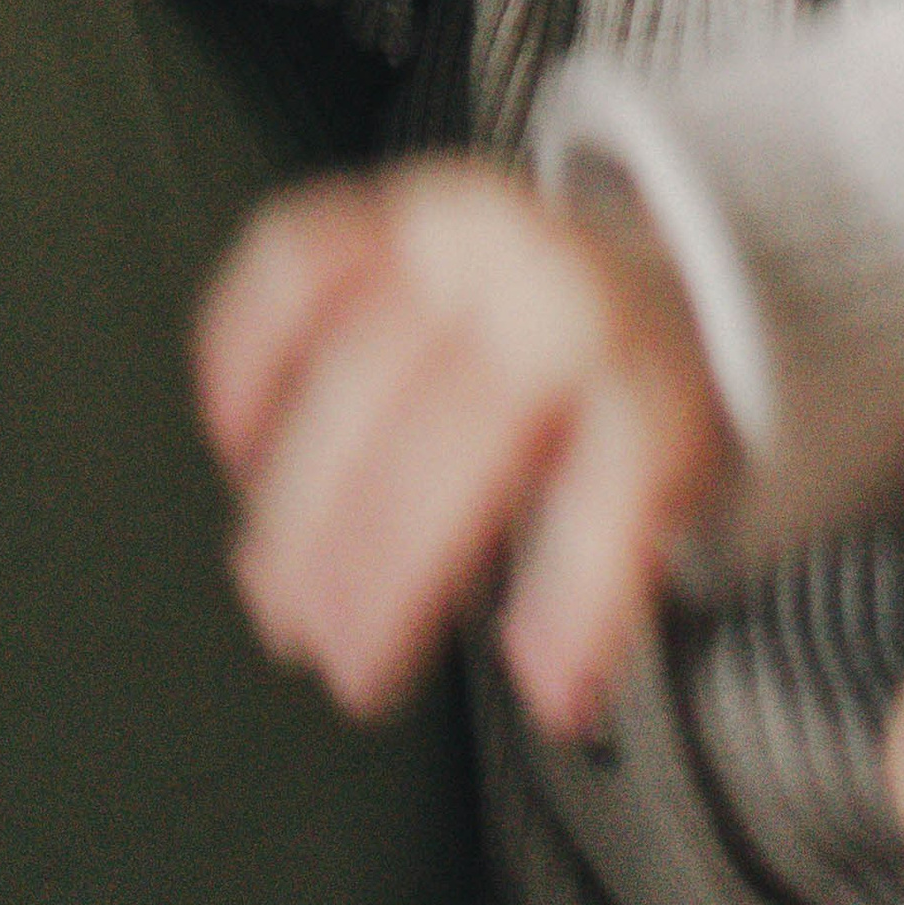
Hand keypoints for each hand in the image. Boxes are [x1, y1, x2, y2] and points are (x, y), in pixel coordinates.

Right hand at [195, 154, 731, 734]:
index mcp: (642, 363)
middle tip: (347, 659)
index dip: (581, 593)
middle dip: (386, 568)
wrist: (638, 268)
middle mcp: (551, 290)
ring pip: (360, 361)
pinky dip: (246, 350)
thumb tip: (553, 693)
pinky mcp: (387, 211)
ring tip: (276, 593)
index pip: (619, 476)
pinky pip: (296, 260)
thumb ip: (608, 575)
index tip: (546, 690)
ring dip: (299, 496)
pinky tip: (238, 440)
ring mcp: (461, 240)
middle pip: (458, 434)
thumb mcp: (665, 481)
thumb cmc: (629, 402)